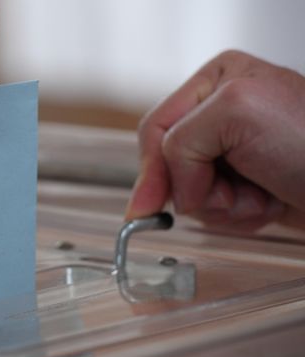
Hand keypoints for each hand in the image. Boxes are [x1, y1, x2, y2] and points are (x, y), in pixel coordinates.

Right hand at [126, 50, 304, 230]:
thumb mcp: (235, 113)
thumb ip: (180, 141)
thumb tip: (168, 190)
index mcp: (215, 82)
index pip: (156, 128)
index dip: (152, 170)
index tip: (146, 210)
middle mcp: (221, 115)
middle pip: (171, 164)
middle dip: (198, 188)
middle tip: (231, 193)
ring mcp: (234, 152)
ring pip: (192, 192)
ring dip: (224, 206)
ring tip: (260, 196)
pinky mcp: (247, 183)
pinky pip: (217, 209)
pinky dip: (240, 216)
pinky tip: (268, 204)